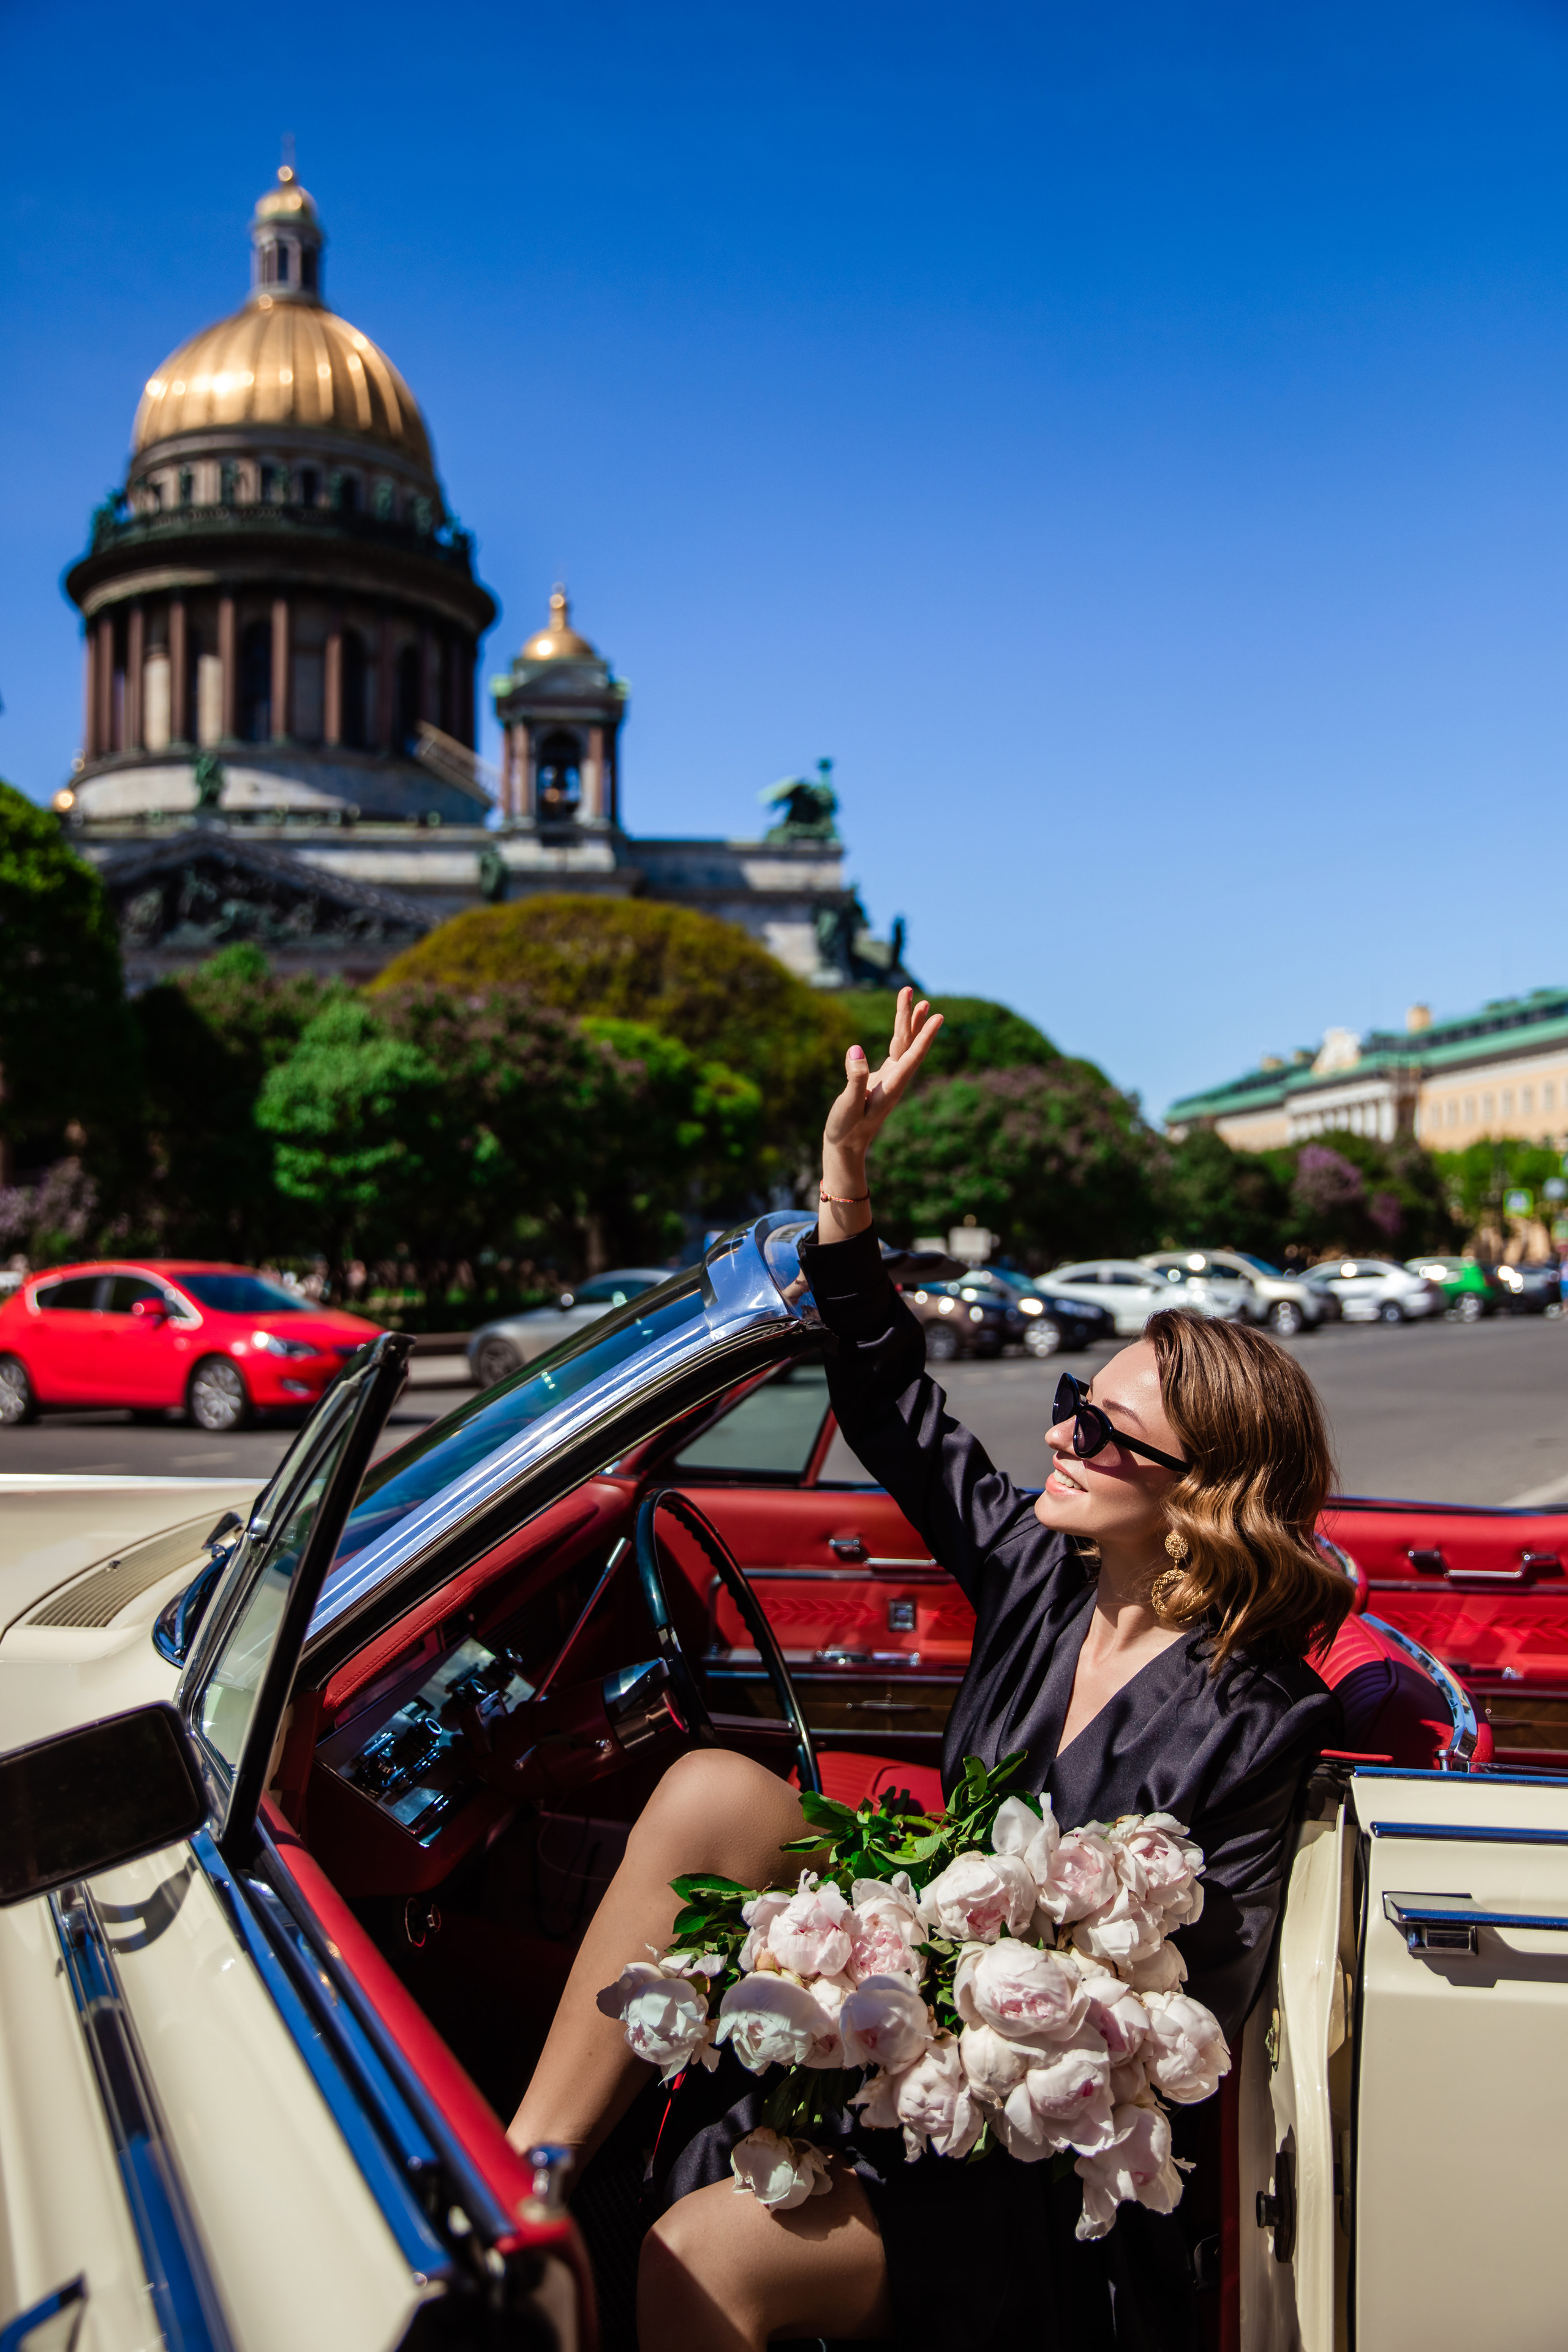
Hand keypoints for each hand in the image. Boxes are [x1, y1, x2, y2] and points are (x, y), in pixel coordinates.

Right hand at [818, 987, 942, 1241]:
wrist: (845, 1147)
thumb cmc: (846, 1130)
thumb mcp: (848, 1106)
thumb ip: (854, 1079)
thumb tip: (856, 1050)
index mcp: (891, 1087)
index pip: (912, 1056)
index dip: (925, 1036)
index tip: (938, 1016)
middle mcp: (895, 1080)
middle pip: (909, 1044)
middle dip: (912, 1018)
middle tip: (912, 991)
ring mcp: (889, 1079)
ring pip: (903, 1045)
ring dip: (908, 1022)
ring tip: (916, 999)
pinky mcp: (880, 1079)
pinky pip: (895, 1052)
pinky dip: (899, 1035)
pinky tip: (902, 1026)